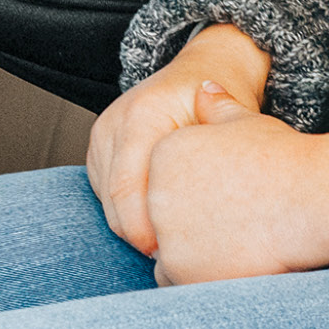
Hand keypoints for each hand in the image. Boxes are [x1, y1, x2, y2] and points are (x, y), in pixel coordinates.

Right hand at [87, 24, 269, 254]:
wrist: (206, 68)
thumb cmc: (224, 97)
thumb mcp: (230, 125)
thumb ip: (214, 163)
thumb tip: (206, 224)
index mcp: (144, 115)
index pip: (130, 188)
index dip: (146, 229)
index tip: (169, 254)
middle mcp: (114, 123)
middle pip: (114, 201)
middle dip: (140, 235)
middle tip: (173, 260)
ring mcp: (101, 136)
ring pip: (106, 203)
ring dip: (134, 228)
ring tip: (170, 244)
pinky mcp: (98, 150)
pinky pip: (106, 196)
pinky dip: (128, 215)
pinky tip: (158, 225)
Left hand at [144, 87, 328, 284]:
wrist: (311, 198)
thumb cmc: (283, 159)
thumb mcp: (246, 123)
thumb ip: (218, 108)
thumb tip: (207, 89)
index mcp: (163, 151)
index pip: (161, 182)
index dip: (189, 194)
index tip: (219, 198)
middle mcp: (155, 192)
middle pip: (160, 218)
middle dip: (182, 225)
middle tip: (226, 223)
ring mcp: (165, 234)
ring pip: (165, 252)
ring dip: (188, 253)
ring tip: (230, 243)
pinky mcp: (180, 270)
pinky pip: (177, 280)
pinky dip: (198, 276)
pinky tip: (229, 263)